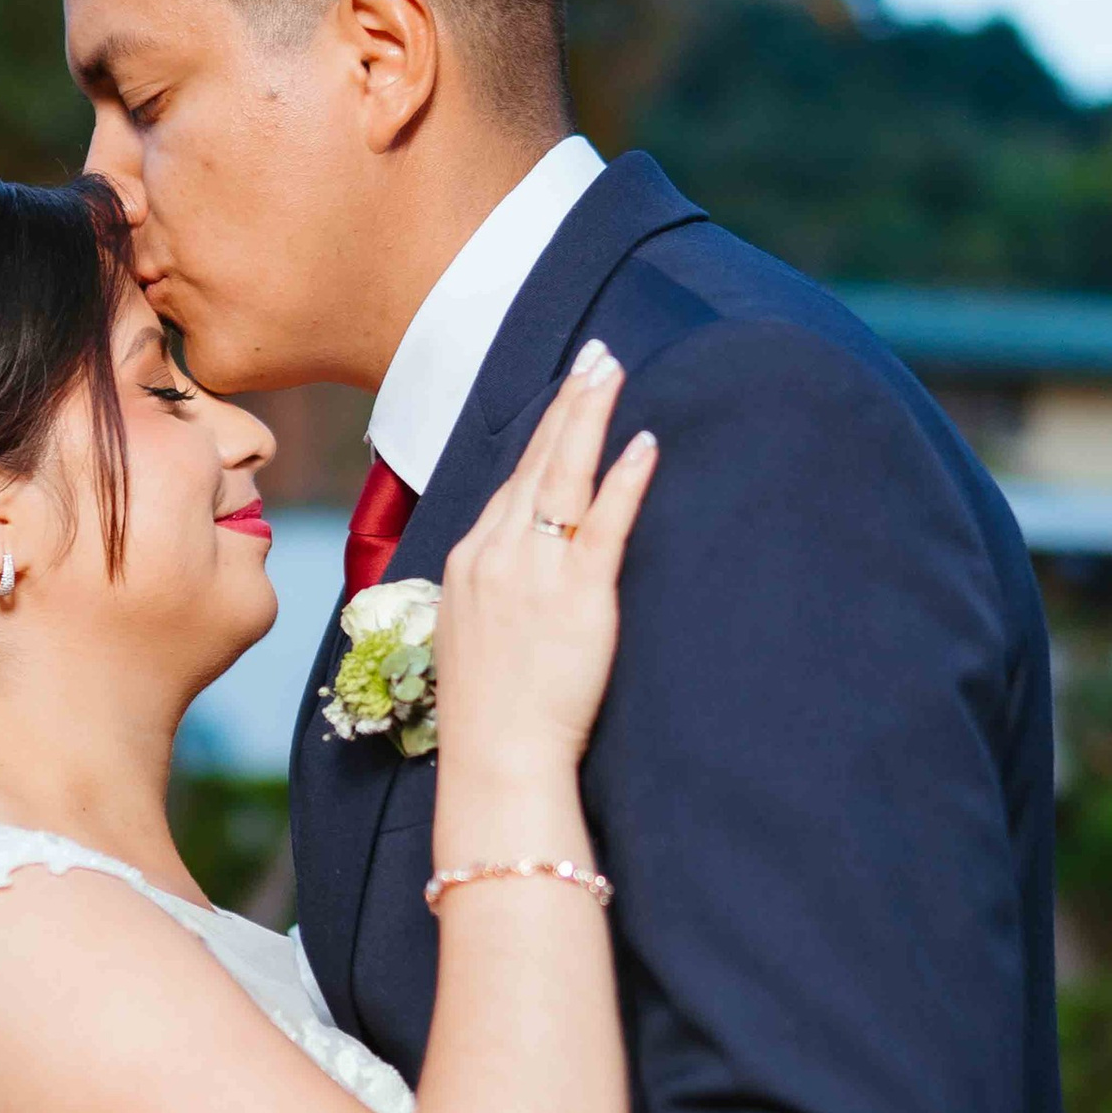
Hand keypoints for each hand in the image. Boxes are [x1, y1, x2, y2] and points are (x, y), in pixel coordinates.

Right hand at [434, 344, 656, 806]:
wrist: (498, 757)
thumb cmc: (489, 712)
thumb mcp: (469, 633)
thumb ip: (490, 588)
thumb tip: (513, 567)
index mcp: (468, 559)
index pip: (510, 482)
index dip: (541, 434)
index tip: (563, 395)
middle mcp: (495, 553)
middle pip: (535, 462)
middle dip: (567, 404)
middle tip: (594, 356)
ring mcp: (535, 571)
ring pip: (564, 476)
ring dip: (589, 417)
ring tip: (611, 372)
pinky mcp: (578, 596)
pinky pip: (604, 523)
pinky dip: (624, 479)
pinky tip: (643, 443)